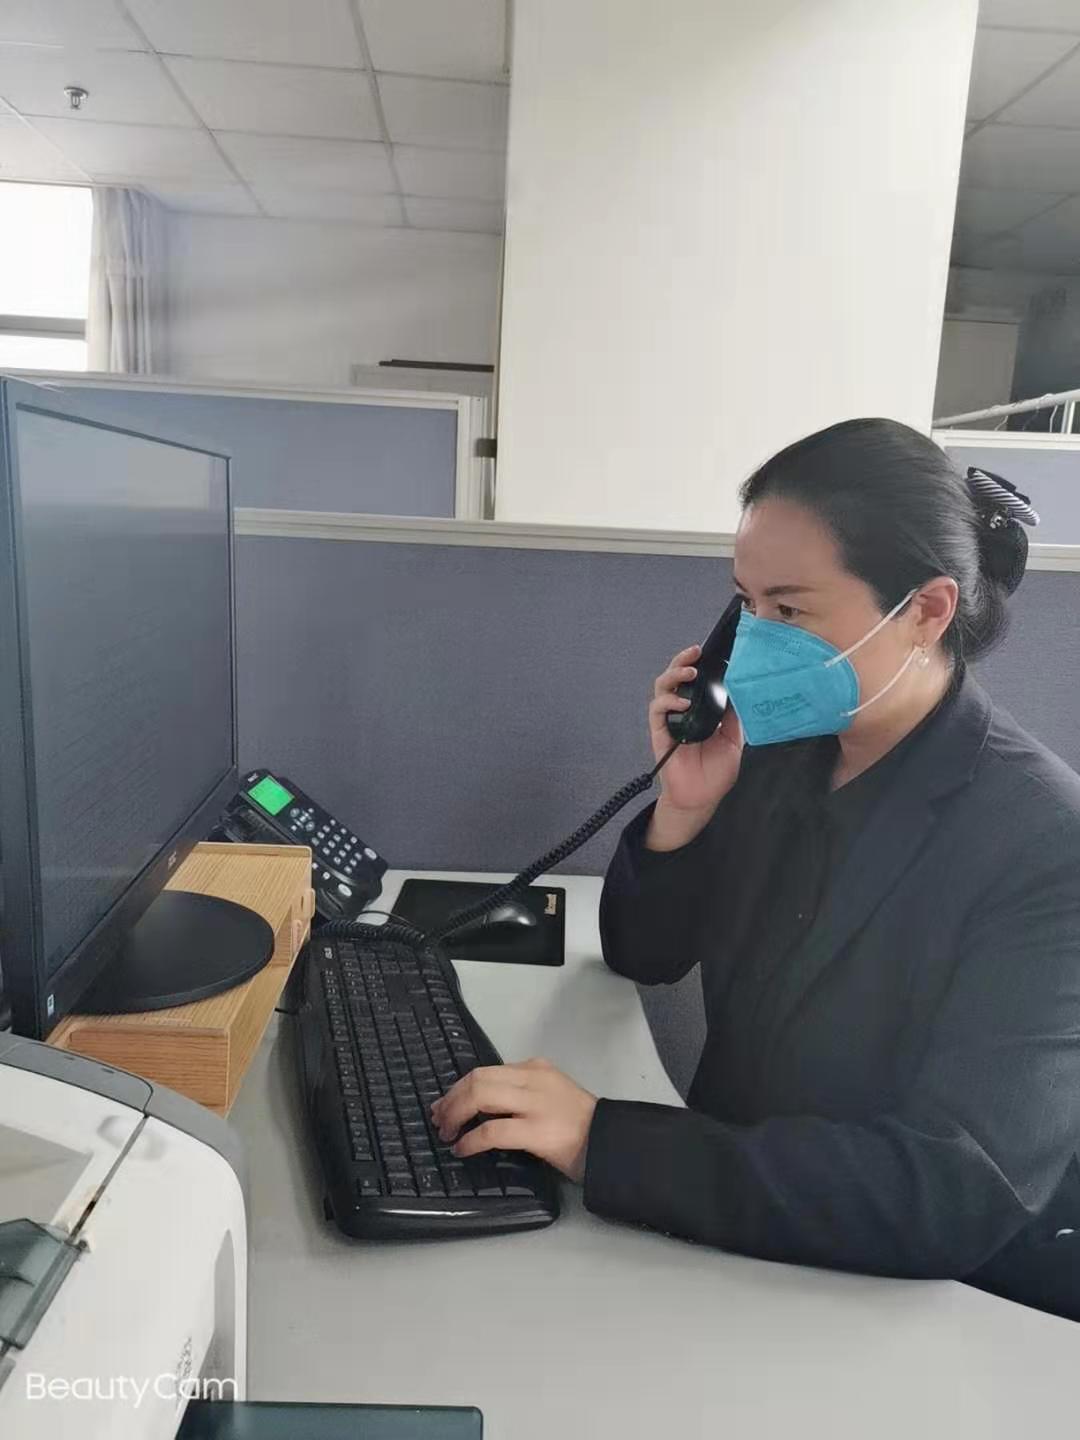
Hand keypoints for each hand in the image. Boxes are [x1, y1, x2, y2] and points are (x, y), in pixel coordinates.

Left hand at [430, 1059, 596, 1182]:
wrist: (611, 1143)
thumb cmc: (579, 1124)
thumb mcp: (550, 1093)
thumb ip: (521, 1092)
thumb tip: (481, 1106)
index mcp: (535, 1068)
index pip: (485, 1071)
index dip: (458, 1088)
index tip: (445, 1104)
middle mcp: (533, 1079)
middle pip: (477, 1080)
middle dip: (451, 1099)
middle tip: (440, 1120)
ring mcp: (535, 1104)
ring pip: (480, 1096)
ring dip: (456, 1115)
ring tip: (447, 1134)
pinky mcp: (537, 1131)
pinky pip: (492, 1131)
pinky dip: (471, 1140)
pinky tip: (463, 1149)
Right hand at [647, 643, 743, 848]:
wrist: (701, 798)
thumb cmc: (714, 772)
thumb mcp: (734, 740)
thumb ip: (735, 717)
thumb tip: (741, 692)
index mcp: (700, 710)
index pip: (696, 680)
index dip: (700, 664)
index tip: (711, 652)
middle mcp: (682, 711)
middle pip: (675, 677)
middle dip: (683, 660)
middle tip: (695, 652)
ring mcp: (669, 721)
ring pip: (662, 688)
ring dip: (674, 675)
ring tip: (689, 672)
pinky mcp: (659, 733)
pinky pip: (657, 711)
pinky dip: (668, 702)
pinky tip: (682, 703)